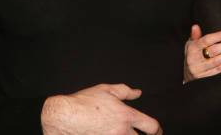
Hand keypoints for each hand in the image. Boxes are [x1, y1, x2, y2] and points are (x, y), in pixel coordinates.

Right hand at [41, 83, 161, 134]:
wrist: (63, 117)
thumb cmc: (84, 102)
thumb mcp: (106, 90)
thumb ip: (125, 91)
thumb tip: (138, 93)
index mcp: (126, 116)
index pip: (151, 126)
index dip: (157, 130)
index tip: (156, 132)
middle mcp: (122, 132)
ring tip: (125, 134)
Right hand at [183, 24, 220, 82]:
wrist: (185, 73)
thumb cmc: (191, 54)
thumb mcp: (190, 44)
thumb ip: (195, 35)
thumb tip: (195, 26)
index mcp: (192, 48)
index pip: (206, 41)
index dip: (218, 37)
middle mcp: (195, 59)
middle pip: (214, 51)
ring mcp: (200, 69)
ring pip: (217, 61)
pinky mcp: (206, 76)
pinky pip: (219, 70)